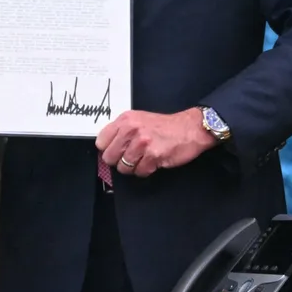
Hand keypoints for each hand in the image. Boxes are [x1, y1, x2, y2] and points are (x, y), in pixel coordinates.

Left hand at [95, 109, 216, 176]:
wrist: (190, 128)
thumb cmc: (165, 126)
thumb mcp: (139, 119)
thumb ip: (121, 131)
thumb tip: (106, 147)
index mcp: (125, 120)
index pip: (101, 141)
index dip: (107, 149)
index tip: (115, 151)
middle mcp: (132, 130)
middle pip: (109, 157)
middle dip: (119, 161)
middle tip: (130, 157)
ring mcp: (142, 143)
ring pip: (123, 167)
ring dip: (133, 167)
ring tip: (143, 159)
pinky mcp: (153, 156)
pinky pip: (140, 172)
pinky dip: (145, 170)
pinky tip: (152, 161)